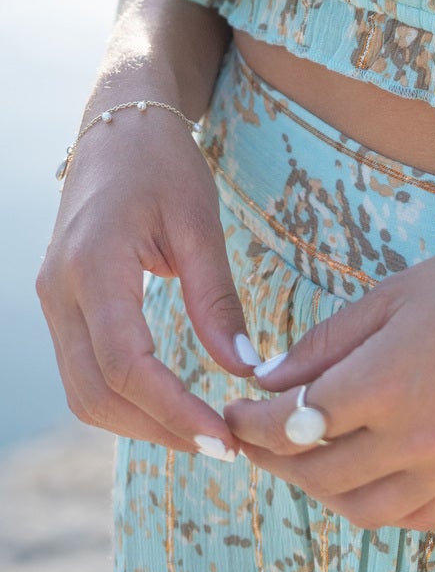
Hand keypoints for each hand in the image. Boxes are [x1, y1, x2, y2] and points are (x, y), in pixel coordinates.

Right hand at [36, 107, 253, 455]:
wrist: (118, 124)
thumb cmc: (163, 162)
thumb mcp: (200, 220)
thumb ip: (216, 297)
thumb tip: (245, 369)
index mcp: (93, 266)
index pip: (124, 365)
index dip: (172, 410)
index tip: (224, 437)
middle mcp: (59, 291)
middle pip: (96, 394)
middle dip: (159, 429)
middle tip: (223, 447)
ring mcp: (52, 301)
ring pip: (83, 393)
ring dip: (140, 423)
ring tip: (204, 434)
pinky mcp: (60, 306)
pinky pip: (84, 371)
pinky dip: (125, 399)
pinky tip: (172, 404)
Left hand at [223, 227, 434, 530]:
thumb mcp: (394, 294)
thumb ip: (327, 342)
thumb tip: (269, 380)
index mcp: (384, 381)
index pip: (292, 422)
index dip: (251, 423)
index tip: (231, 412)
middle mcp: (411, 436)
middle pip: (317, 472)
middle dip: (274, 457)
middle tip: (255, 437)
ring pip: (360, 507)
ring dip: (319, 489)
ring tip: (305, 459)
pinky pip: (411, 515)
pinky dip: (376, 505)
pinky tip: (365, 477)